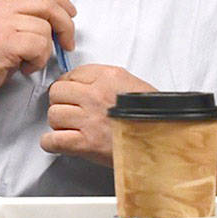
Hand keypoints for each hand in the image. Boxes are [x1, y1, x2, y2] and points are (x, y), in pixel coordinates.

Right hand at [0, 0, 75, 108]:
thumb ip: (18, 21)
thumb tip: (51, 25)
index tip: (70, 12)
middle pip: (47, 3)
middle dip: (66, 24)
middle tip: (68, 43)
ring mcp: (1, 22)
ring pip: (45, 28)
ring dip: (46, 50)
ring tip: (29, 62)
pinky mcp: (5, 42)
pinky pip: (40, 45)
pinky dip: (38, 61)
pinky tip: (23, 69)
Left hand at [41, 64, 155, 165]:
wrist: (163, 143)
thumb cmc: (154, 118)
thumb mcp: (134, 86)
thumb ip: (108, 81)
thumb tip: (84, 84)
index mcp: (110, 77)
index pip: (73, 73)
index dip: (71, 85)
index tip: (73, 92)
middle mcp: (96, 95)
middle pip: (57, 91)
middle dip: (62, 102)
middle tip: (71, 110)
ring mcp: (90, 119)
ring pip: (53, 114)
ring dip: (60, 123)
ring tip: (72, 128)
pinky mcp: (86, 144)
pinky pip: (52, 140)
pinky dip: (52, 143)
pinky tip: (60, 142)